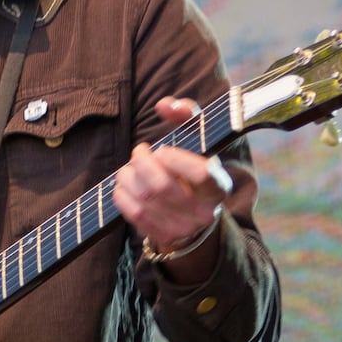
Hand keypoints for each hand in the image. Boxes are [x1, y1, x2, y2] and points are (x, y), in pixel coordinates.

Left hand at [114, 97, 234, 279]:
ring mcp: (183, 228)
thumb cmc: (191, 166)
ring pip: (145, 199)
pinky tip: (125, 184)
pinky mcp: (163, 237)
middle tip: (139, 153)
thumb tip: (165, 105)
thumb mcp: (197, 138)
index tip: (162, 150)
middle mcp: (204, 212)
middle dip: (142, 163)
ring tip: (130, 167)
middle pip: (163, 186)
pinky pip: (134, 214)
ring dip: (128, 176)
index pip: (200, 174)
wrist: (194, 214)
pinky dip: (122, 194)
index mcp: (218, 187)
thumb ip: (186, 113)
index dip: (174, 158)